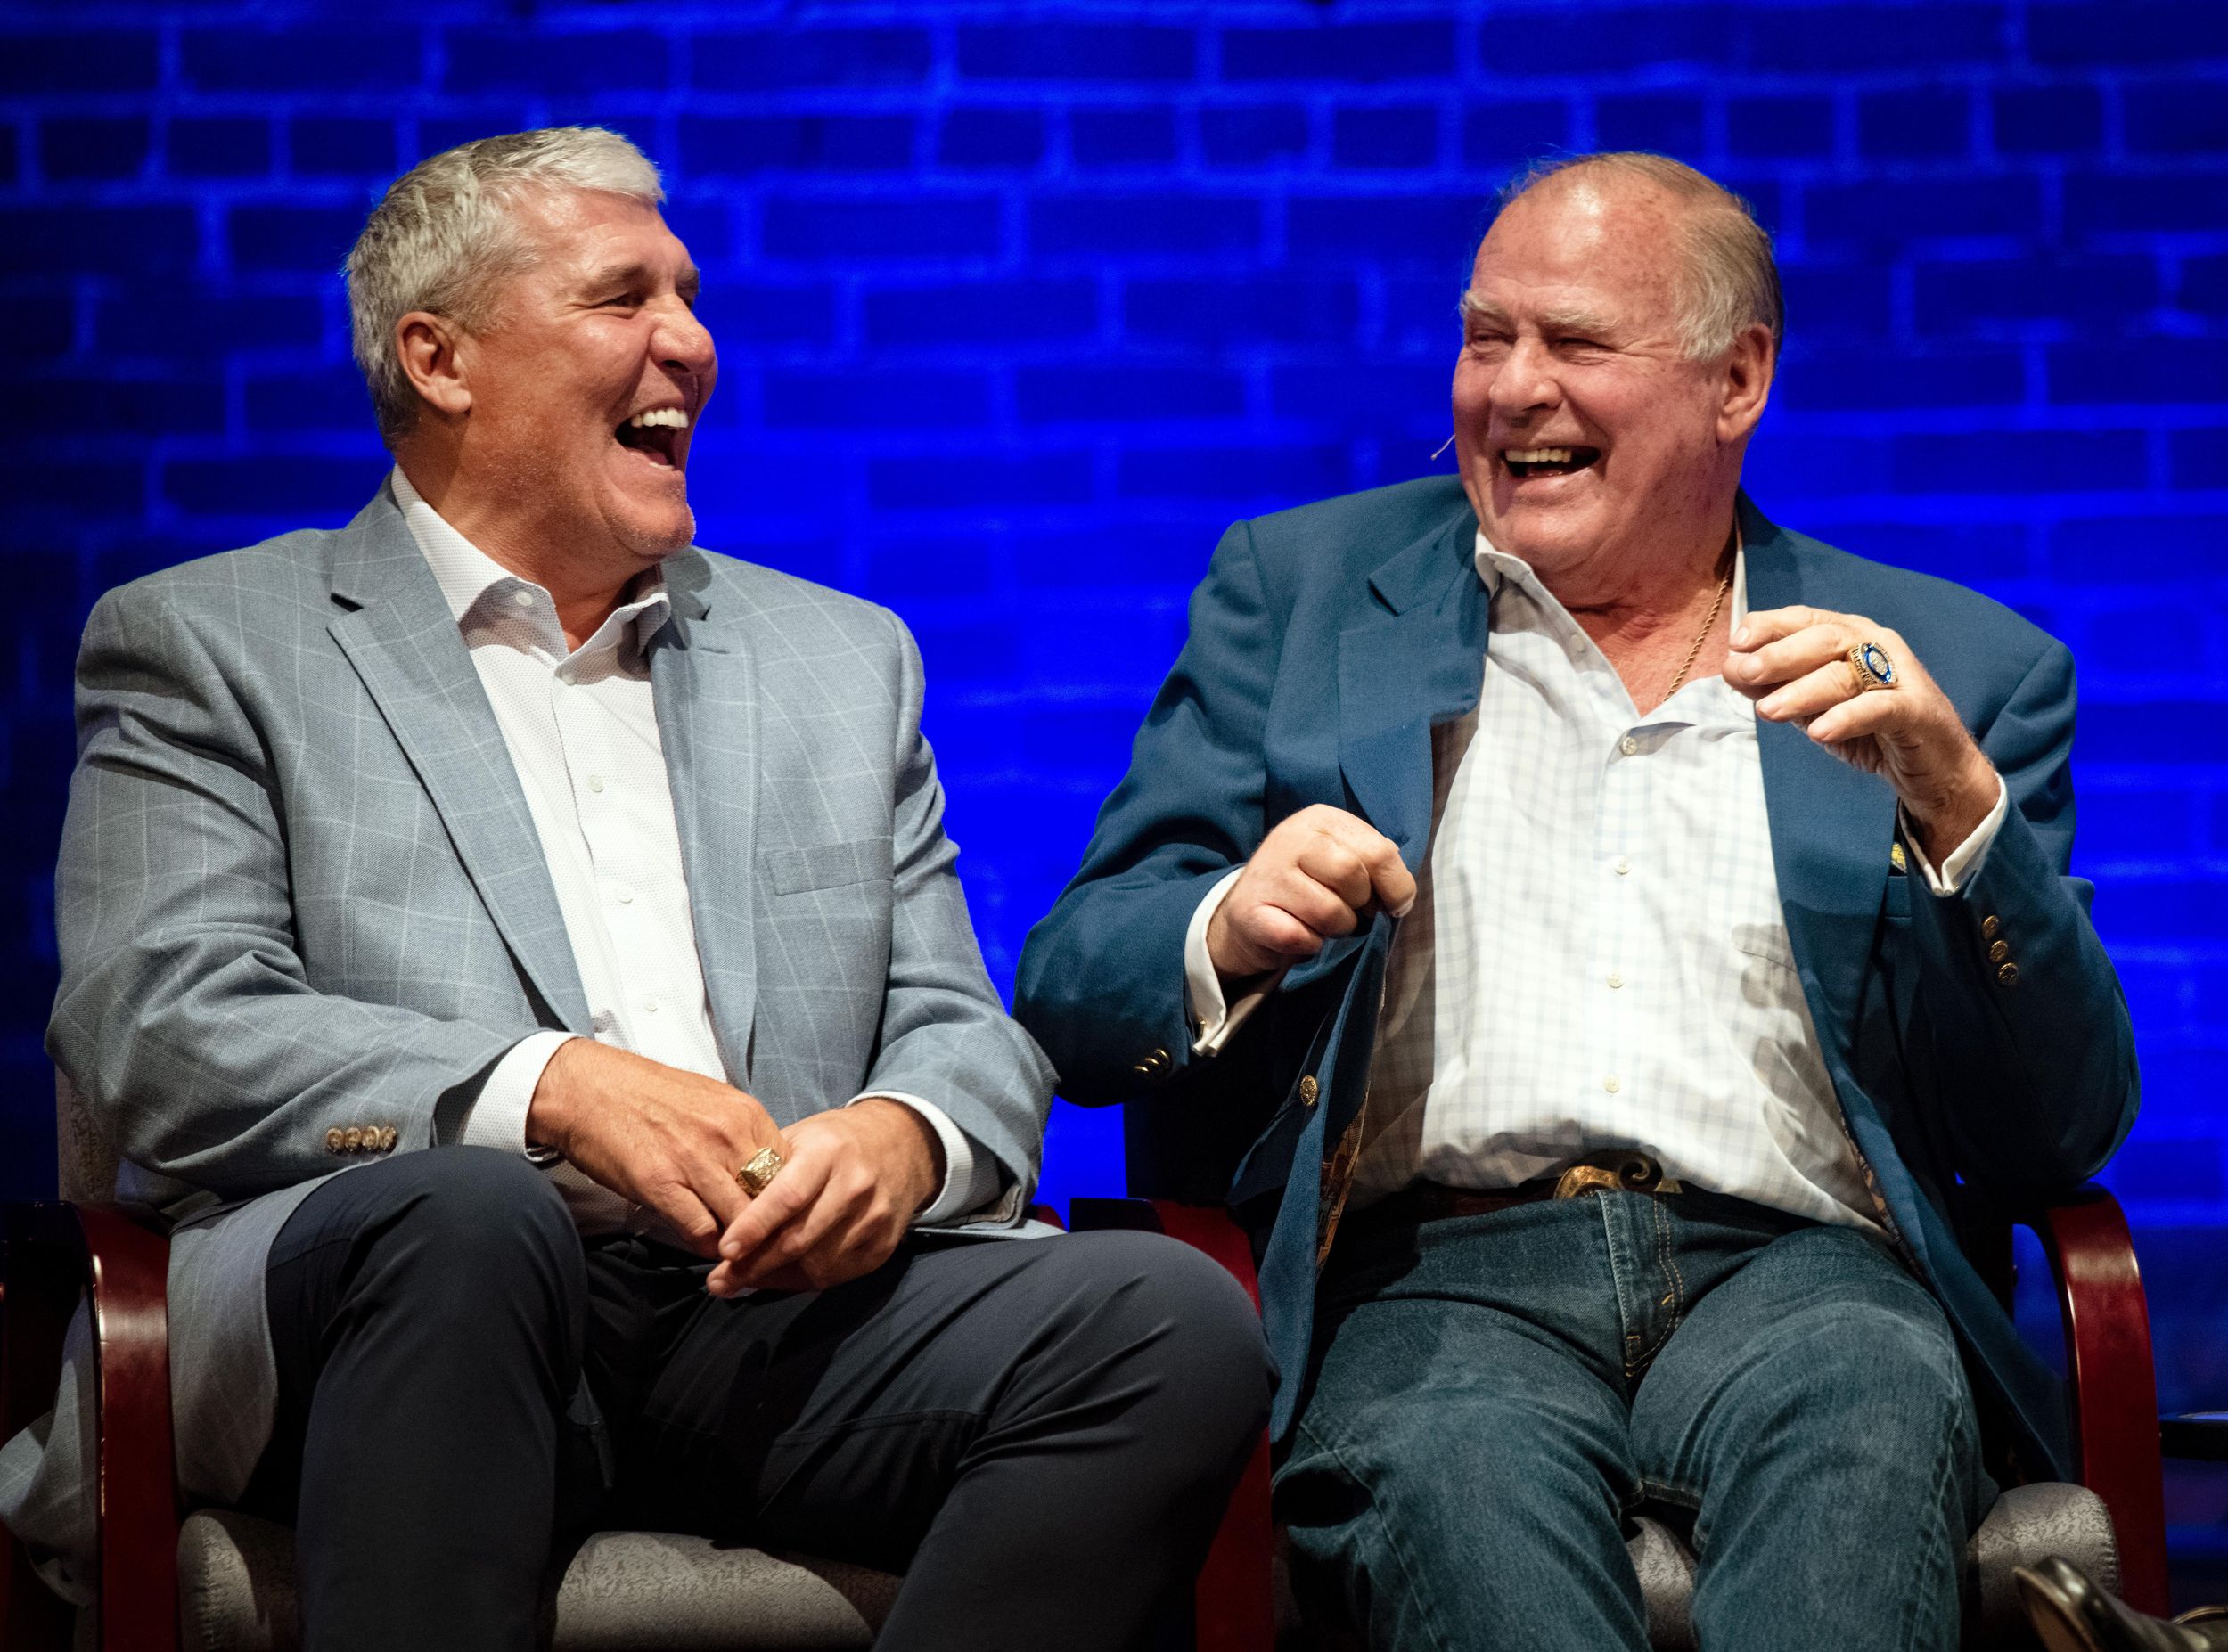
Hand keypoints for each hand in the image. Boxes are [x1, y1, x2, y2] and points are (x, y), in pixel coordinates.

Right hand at [526, 1038, 783, 1257]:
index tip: (782, 1220)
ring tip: (737, 1255)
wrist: (588, 1088)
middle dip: (771, 1229)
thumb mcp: (711, 1102)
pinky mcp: (661, 1184)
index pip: (791, 1170)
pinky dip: (706, 1246)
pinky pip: (702, 1230)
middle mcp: (728, 1136)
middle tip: (766, 1248)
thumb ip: (742, 1135)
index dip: (789, 1202)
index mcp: (746, 1114)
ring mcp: (695, 1161)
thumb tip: (766, 1169)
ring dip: (740, 1244)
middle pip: (772, 1199)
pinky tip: (704, 1246)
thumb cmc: (647, 1095)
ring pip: (742, 1221)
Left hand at [707, 1098, 943, 1295]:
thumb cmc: (834, 1142)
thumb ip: (765, 1173)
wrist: (902, 1146)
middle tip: (719, 1280)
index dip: (754, 1226)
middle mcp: (856, 1185)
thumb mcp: (800, 1139)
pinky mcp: (883, 1246)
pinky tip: (777, 1278)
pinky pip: (836, 1276)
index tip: (724, 1250)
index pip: (788, 1196)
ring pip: (816, 1265)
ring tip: (740, 1282)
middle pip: (800, 1239)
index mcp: (829, 1152)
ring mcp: (874, 1218)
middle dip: (754, 1265)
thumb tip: (718, 1214)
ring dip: (773, 1279)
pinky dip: (801, 1282)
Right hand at [1206, 804, 1416, 981]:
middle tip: (1348, 910)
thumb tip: (1401, 899)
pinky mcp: (1250, 912)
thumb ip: (1375, 866)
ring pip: (1329, 912)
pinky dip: (1310, 945)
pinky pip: (1301, 937)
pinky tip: (1298, 934)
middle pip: (1352, 876)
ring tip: (1321, 922)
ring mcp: (1267, 874)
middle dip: (1360, 904)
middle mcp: (1290, 837)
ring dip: (1336, 929)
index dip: (1395, 886)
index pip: (1380, 852)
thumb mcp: (1343, 859)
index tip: (1390, 904)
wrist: (1248, 912)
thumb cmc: (1308, 886)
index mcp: (1321, 819)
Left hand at [1727, 606, 1998, 862]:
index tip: (1735, 642)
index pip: (1806, 620)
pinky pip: (1879, 708)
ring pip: (1846, 675)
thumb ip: (1776, 687)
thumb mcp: (1813, 707)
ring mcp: (1900, 675)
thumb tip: (1731, 668)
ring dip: (1802, 691)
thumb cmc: (1869, 729)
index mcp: (1850, 636)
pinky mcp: (1917, 710)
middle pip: (1825, 640)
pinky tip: (1819, 731)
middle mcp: (1876, 646)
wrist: (1933, 767)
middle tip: (1742, 673)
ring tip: (1767, 710)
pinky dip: (1847, 717)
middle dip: (1779, 655)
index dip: (1771, 626)